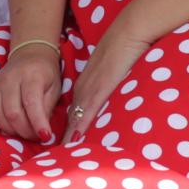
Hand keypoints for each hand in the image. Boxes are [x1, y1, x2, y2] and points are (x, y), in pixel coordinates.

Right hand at [0, 44, 61, 142]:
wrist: (31, 53)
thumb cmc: (45, 74)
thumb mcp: (54, 88)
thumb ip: (47, 108)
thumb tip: (41, 131)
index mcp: (31, 76)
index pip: (32, 103)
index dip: (38, 123)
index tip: (45, 136)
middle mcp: (10, 79)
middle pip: (12, 112)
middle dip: (24, 130)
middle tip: (34, 135)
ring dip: (8, 129)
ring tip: (20, 133)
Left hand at [61, 30, 152, 144]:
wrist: (129, 32)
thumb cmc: (126, 48)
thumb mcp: (114, 70)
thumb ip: (111, 84)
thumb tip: (115, 94)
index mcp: (87, 83)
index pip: (74, 111)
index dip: (70, 129)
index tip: (65, 145)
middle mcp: (84, 87)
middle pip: (72, 117)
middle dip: (65, 137)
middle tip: (59, 156)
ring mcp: (90, 88)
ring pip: (75, 117)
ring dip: (69, 136)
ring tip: (63, 155)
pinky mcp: (100, 89)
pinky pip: (87, 111)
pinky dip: (80, 126)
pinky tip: (73, 140)